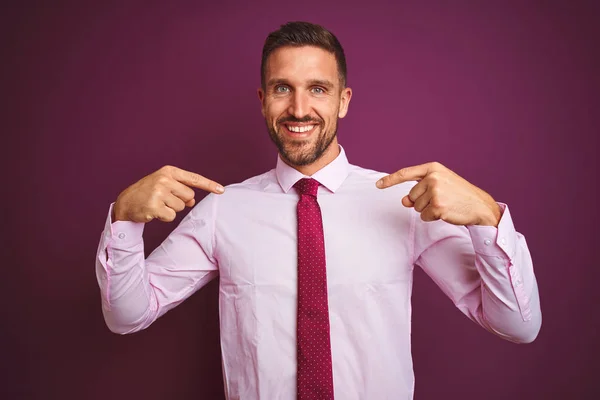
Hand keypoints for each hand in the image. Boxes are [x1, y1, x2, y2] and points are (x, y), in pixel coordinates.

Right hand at [113, 165, 224, 222]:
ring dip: (171, 209)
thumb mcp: (165, 185)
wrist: (126, 202)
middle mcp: (164, 179)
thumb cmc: (149, 192)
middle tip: (164, 199)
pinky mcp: (154, 206)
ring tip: (158, 204)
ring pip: (181, 207)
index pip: (194, 179)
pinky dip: (165, 217)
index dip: (209, 185)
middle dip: (180, 201)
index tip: (221, 190)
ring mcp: (159, 192)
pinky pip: (171, 216)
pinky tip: (154, 212)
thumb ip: (181, 189)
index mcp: (169, 171)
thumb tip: (193, 200)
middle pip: (189, 196)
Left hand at [376, 162, 500, 225]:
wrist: (479, 205)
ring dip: (427, 210)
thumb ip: (419, 190)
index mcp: (433, 168)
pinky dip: (432, 218)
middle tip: (442, 199)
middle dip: (422, 201)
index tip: (378, 184)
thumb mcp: (439, 186)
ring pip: (416, 207)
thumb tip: (404, 201)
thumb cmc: (458, 194)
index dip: (390, 180)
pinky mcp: (437, 206)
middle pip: (411, 195)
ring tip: (445, 205)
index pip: (406, 173)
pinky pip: (423, 216)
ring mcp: (435, 192)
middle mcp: (432, 178)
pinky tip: (445, 213)